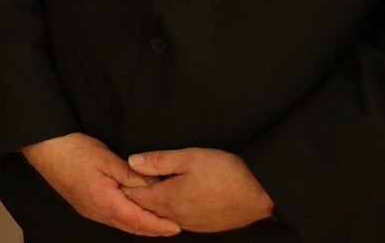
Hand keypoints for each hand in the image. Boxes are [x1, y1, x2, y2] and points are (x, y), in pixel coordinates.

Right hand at [22, 132, 180, 236]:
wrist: (44, 148)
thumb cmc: (73, 151)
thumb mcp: (107, 159)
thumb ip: (132, 176)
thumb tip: (155, 187)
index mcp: (105, 202)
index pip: (138, 221)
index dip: (159, 225)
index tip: (176, 226)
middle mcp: (97, 212)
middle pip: (131, 227)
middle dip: (154, 229)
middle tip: (174, 226)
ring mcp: (89, 210)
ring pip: (121, 224)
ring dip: (141, 225)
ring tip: (160, 222)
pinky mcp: (85, 205)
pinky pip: (111, 218)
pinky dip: (128, 219)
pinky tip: (134, 212)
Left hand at [126, 147, 273, 231]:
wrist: (260, 192)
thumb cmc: (225, 172)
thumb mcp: (188, 157)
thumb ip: (158, 160)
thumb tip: (133, 162)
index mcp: (169, 200)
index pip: (136, 197)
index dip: (127, 184)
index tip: (124, 174)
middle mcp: (177, 217)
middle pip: (148, 208)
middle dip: (139, 195)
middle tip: (137, 178)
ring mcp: (191, 224)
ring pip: (164, 215)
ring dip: (157, 202)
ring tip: (158, 185)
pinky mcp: (205, 226)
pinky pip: (180, 220)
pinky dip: (173, 209)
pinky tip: (179, 196)